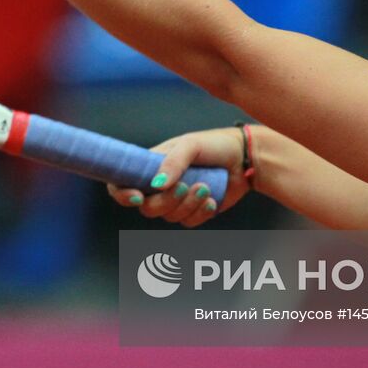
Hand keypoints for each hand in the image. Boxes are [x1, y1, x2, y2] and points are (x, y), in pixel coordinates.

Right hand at [108, 127, 251, 227]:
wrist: (245, 158)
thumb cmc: (214, 145)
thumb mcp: (191, 145)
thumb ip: (173, 162)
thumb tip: (157, 184)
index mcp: (151, 166)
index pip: (122, 183)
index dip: (122, 194)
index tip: (138, 197)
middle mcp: (160, 185)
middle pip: (147, 208)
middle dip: (166, 202)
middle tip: (186, 186)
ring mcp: (176, 200)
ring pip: (169, 217)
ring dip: (188, 205)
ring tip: (206, 187)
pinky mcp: (194, 211)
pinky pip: (188, 223)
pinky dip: (200, 213)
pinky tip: (212, 200)